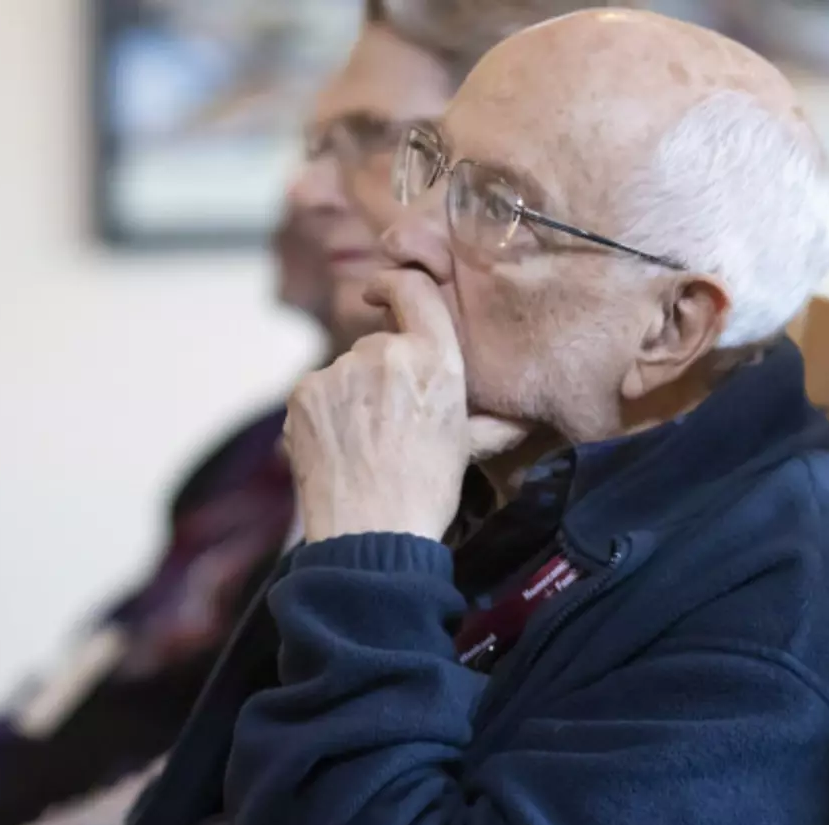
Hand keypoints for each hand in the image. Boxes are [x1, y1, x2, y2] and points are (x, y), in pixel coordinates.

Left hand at [285, 269, 527, 542]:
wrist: (371, 536)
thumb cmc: (426, 494)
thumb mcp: (467, 448)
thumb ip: (490, 421)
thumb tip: (524, 420)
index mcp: (435, 360)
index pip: (413, 290)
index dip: (394, 285)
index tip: (380, 292)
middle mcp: (385, 353)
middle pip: (377, 345)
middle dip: (380, 374)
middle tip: (388, 424)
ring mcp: (339, 372)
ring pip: (344, 371)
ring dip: (350, 397)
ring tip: (362, 445)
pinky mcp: (304, 393)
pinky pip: (316, 393)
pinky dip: (322, 414)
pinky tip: (337, 448)